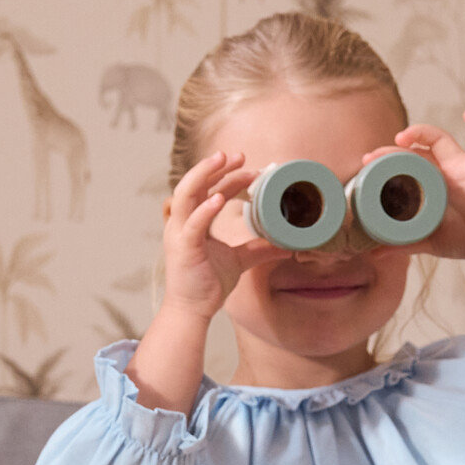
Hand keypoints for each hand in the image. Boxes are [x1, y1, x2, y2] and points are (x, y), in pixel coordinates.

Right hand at [158, 148, 291, 327]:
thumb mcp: (238, 261)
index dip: (226, 175)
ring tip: (222, 160)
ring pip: (186, 193)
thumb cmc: (207, 284)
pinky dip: (205, 209)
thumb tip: (285, 247)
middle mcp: (182, 222)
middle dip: (215, 166)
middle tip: (239, 155)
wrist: (192, 309)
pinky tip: (220, 198)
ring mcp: (180, 233)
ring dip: (204, 174)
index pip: (208, 189)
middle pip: (195, 183)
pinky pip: (193, 223)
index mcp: (193, 221)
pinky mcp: (183, 247)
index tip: (248, 167)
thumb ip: (257, 249)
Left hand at [388, 112, 464, 274]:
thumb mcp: (428, 242)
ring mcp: (464, 165)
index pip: (405, 163)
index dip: (387, 158)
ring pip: (441, 138)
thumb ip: (402, 244)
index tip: (366, 161)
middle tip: (373, 155)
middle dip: (394, 148)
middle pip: (416, 149)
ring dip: (421, 131)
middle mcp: (445, 171)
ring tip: (401, 137)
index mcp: (431, 184)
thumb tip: (373, 254)